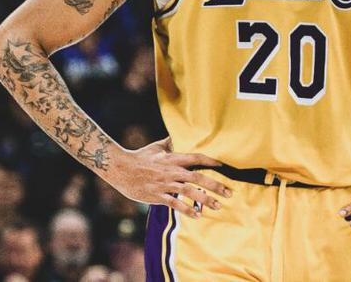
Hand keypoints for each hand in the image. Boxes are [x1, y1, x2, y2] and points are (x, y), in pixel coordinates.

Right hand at [107, 137, 232, 217]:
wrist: (121, 168)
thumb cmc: (140, 157)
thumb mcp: (157, 147)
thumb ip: (170, 142)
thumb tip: (179, 134)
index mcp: (173, 158)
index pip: (197, 159)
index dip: (211, 162)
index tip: (225, 167)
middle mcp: (172, 171)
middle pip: (198, 178)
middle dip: (216, 185)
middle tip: (229, 192)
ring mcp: (165, 184)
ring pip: (189, 192)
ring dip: (205, 200)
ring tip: (218, 206)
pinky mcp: (157, 196)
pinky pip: (175, 204)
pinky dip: (187, 210)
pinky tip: (197, 215)